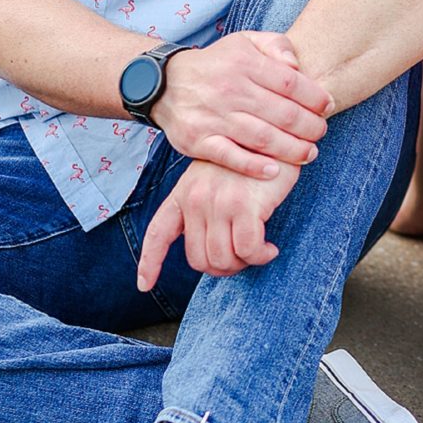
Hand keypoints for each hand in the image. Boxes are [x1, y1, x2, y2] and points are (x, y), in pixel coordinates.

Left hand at [137, 159, 300, 290]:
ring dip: (244, 264)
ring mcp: (217, 202)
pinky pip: (248, 251)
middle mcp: (195, 198)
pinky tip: (270, 248)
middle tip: (244, 258)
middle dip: (223, 268)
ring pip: (222, 259)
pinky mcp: (243, 206)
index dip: (150, 262)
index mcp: (185, 192)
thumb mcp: (218, 178)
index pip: (159, 232)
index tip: (145, 285)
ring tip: (259, 250)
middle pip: (199, 259)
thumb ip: (207, 207)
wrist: (277, 136)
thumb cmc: (253, 159)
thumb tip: (211, 249)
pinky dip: (260, 256)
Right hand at [149, 31, 333, 179]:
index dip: (314, 97)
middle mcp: (229, 89)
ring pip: (262, 138)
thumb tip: (297, 66)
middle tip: (321, 133)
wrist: (164, 84)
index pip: (290, 83)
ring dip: (292, 149)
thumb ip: (276, 45)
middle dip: (310, 127)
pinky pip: (231, 157)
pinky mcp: (198, 141)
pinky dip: (254, 166)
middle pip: (282, 113)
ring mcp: (213, 117)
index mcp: (243, 63)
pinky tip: (275, 171)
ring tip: (309, 153)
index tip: (327, 106)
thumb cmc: (217, 64)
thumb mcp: (244, 42)